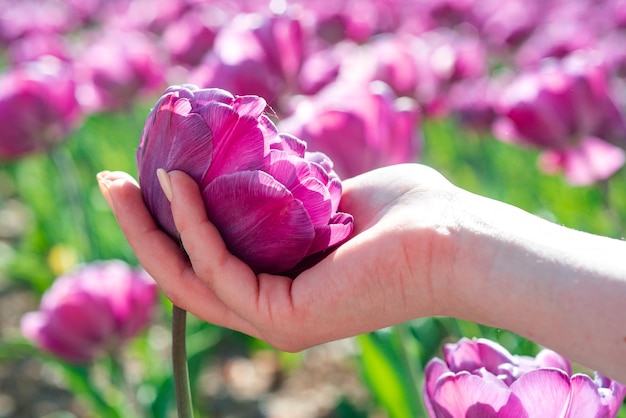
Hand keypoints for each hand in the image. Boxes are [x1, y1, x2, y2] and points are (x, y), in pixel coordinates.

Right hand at [97, 164, 461, 350]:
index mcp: (287, 284)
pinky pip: (219, 268)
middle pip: (187, 274)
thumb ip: (295, 194)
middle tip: (111, 182)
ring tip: (122, 181)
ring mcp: (275, 319)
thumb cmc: (410, 214)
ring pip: (189, 279)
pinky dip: (192, 225)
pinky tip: (177, 183)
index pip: (212, 260)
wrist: (456, 239)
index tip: (150, 176)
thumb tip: (264, 170)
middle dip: (143, 230)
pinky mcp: (282, 316)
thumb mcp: (332, 197)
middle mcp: (274, 310)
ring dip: (150, 229)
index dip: (173, 223)